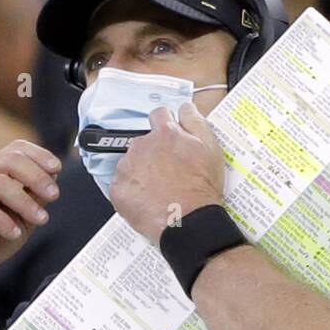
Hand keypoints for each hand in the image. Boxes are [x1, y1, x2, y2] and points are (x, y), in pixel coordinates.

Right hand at [0, 140, 61, 294]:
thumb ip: (34, 198)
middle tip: (54, 195)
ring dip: (24, 202)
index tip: (56, 168)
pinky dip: (2, 221)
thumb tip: (52, 177)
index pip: (14, 149)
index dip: (38, 155)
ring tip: (40, 219)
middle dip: (36, 178)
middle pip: (9, 161)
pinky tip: (14, 233)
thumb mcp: (21, 219)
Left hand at [110, 103, 225, 244]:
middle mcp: (142, 145)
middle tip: (167, 172)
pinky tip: (146, 200)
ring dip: (140, 171)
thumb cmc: (201, 189)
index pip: (159, 116)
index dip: (166, 127)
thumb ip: (196, 121)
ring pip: (130, 162)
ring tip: (157, 189)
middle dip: (152, 153)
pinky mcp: (118, 189)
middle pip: (143, 141)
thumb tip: (185, 107)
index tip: (169, 140)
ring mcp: (127, 167)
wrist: (189, 222)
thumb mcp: (210, 148)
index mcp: (165, 133)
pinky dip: (131, 191)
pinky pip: (120, 184)